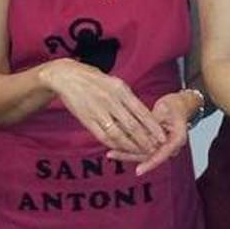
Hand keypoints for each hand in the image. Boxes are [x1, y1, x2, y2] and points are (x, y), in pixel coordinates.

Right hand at [41, 59, 165, 156]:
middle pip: (132, 125)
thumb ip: (128, 98)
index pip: (142, 111)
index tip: (162, 137)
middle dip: (145, 140)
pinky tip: (122, 149)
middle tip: (155, 149)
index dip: (153, 127)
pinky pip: (103, 136)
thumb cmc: (94, 79)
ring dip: (131, 145)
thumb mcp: (114, 82)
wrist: (67, 77)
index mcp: (121, 89)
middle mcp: (111, 100)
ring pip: (118, 134)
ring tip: (141, 152)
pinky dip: (114, 144)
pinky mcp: (86, 119)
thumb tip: (143, 114)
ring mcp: (98, 110)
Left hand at [108, 91, 193, 175]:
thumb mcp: (165, 109)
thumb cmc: (174, 106)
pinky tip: (114, 146)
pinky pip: (140, 148)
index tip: (139, 170)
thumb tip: (141, 130)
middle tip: (113, 154)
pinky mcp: (153, 145)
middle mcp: (169, 147)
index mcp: (177, 140)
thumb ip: (152, 122)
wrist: (179, 105)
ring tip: (110, 152)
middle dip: (130, 156)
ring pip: (142, 154)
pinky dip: (127, 147)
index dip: (150, 163)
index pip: (162, 155)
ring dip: (125, 153)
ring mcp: (161, 147)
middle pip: (148, 156)